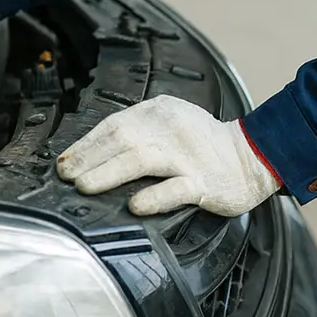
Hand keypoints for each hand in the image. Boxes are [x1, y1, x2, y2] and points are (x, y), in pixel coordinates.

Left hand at [57, 95, 281, 215]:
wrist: (252, 155)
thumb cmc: (203, 145)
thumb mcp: (169, 126)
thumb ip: (137, 135)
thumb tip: (91, 158)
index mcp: (160, 111)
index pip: (114, 125)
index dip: (86, 145)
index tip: (64, 162)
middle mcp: (171, 129)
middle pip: (122, 140)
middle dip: (89, 159)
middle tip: (66, 176)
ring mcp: (188, 156)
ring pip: (142, 160)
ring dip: (109, 173)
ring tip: (85, 186)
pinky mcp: (203, 181)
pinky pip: (175, 189)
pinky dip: (153, 196)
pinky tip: (134, 205)